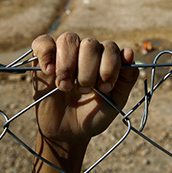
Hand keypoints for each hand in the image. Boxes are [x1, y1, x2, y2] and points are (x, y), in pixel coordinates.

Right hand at [31, 32, 137, 172]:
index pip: (110, 48)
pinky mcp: (42, 59)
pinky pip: (43, 42)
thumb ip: (126, 79)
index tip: (105, 88)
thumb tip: (129, 52)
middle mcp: (85, 52)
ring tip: (65, 87)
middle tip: (84, 91)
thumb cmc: (93, 115)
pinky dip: (46, 54)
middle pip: (90, 43)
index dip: (109, 66)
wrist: (67, 133)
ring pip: (68, 39)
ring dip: (68, 64)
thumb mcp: (114, 102)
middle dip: (88, 69)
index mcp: (105, 59)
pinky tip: (50, 72)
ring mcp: (63, 53)